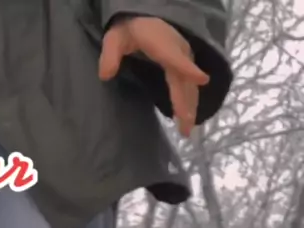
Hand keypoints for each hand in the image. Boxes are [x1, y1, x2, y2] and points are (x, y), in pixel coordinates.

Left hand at [99, 16, 209, 137]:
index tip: (203, 80)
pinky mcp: (184, 63)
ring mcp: (183, 57)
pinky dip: (191, 100)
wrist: (142, 18)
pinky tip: (189, 116)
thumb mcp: (114, 38)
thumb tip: (105, 75)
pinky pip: (189, 84)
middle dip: (186, 105)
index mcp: (161, 44)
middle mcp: (177, 50)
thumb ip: (109, 55)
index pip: (176, 59)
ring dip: (190, 107)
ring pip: (189, 85)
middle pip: (184, 80)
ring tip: (187, 130)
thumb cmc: (128, 30)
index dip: (189, 69)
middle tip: (185, 129)